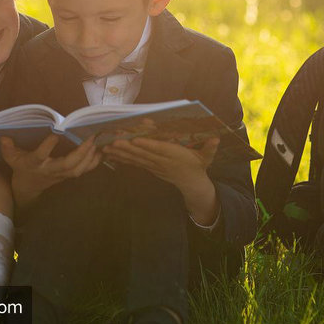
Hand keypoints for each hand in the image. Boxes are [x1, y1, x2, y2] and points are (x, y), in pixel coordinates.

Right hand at [0, 134, 100, 207]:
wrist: (29, 187)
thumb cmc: (22, 167)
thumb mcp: (12, 158)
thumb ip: (8, 148)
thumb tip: (4, 137)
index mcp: (35, 163)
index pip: (40, 156)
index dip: (47, 147)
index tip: (55, 135)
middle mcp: (49, 170)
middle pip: (66, 165)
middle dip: (80, 153)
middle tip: (90, 138)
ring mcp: (60, 175)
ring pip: (77, 170)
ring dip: (89, 157)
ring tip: (96, 143)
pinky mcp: (68, 175)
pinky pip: (83, 171)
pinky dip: (93, 163)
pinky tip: (100, 152)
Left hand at [103, 136, 218, 188]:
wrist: (192, 184)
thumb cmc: (199, 166)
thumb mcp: (207, 157)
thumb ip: (210, 148)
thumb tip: (216, 138)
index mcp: (175, 156)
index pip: (160, 149)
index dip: (148, 145)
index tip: (136, 139)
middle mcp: (162, 162)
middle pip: (143, 154)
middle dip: (127, 148)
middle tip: (113, 141)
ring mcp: (154, 166)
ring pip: (136, 158)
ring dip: (120, 153)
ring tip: (106, 147)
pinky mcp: (150, 168)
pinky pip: (134, 163)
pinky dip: (122, 158)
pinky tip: (111, 154)